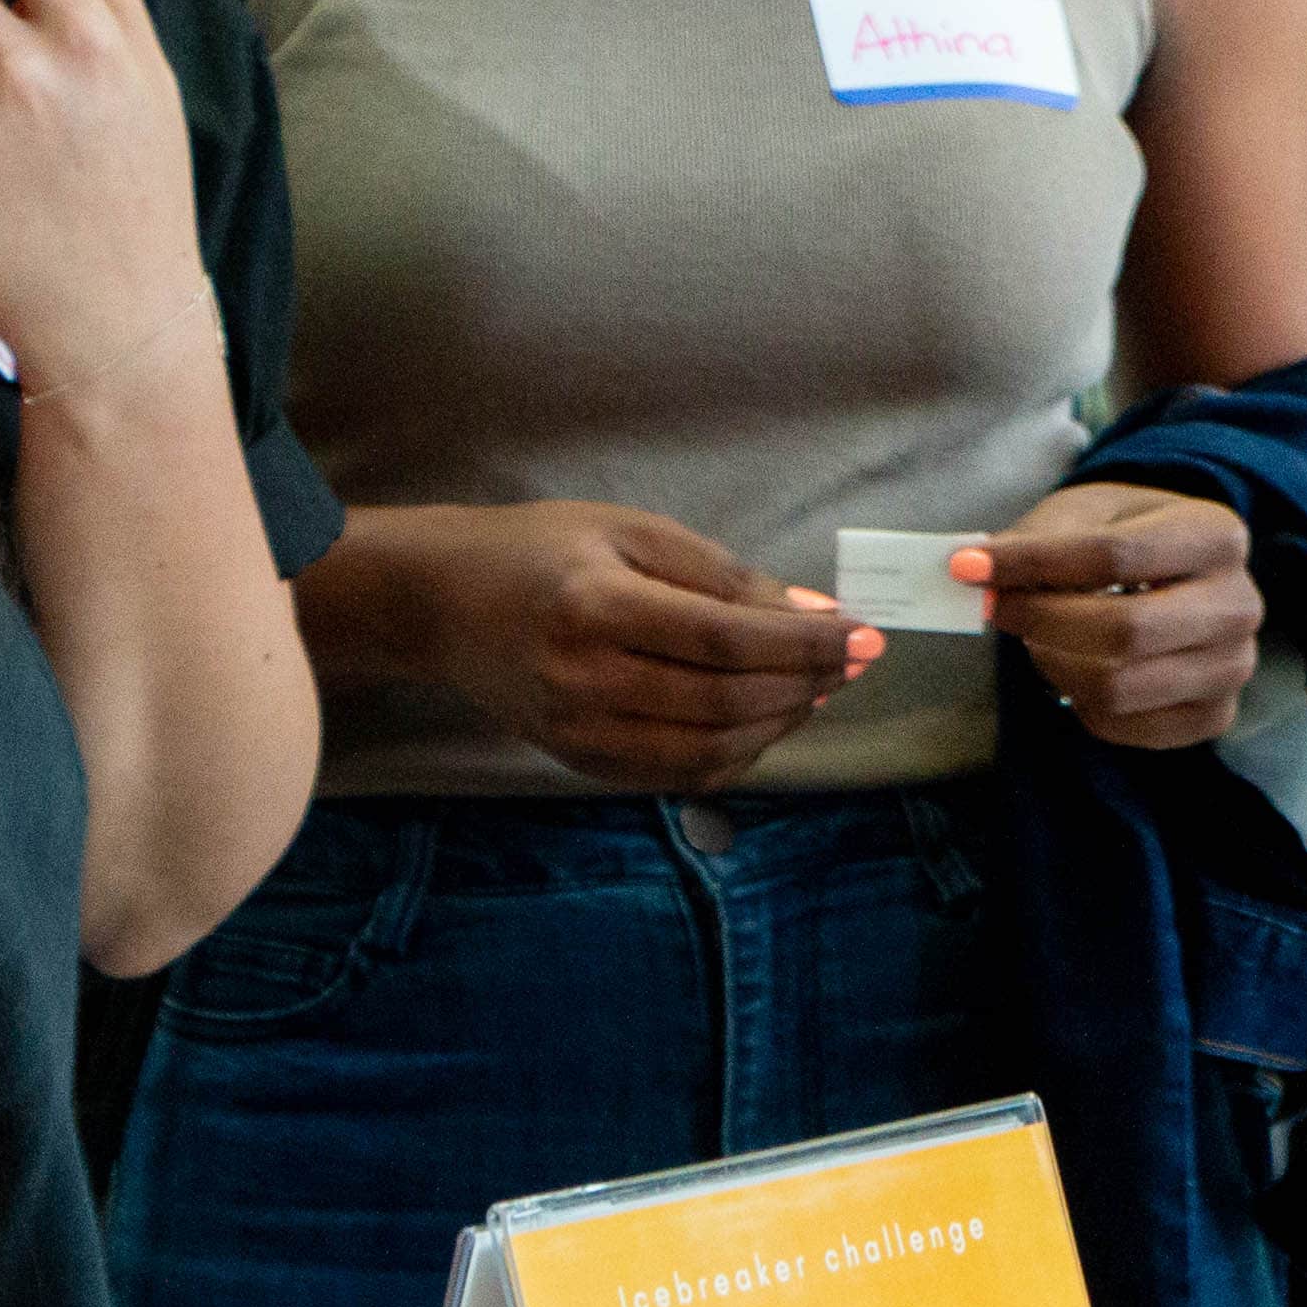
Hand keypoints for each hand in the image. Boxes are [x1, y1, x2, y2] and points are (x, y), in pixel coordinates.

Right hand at [400, 502, 877, 789]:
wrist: (439, 603)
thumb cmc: (541, 550)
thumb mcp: (633, 532)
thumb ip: (726, 575)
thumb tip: (817, 616)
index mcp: (595, 608)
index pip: (725, 640)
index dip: (806, 645)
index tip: (867, 636)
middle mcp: (583, 681)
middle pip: (724, 700)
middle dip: (806, 683)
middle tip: (852, 661)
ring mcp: (577, 731)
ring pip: (709, 750)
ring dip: (780, 722)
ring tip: (817, 687)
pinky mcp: (578, 760)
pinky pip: (677, 773)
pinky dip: (737, 753)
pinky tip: (765, 718)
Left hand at [963, 484, 1263, 747]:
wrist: (1173, 575)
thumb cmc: (1122, 537)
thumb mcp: (1084, 514)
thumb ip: (1035, 541)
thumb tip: (972, 573)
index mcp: (1217, 535)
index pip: (1115, 555)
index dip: (1034, 564)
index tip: (969, 566)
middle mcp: (1240, 603)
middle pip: (1124, 630)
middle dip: (1042, 622)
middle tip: (1001, 609)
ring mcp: (1234, 666)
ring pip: (1117, 686)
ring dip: (1055, 664)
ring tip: (1043, 637)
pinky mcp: (1213, 715)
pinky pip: (1122, 725)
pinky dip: (1079, 701)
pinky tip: (1079, 667)